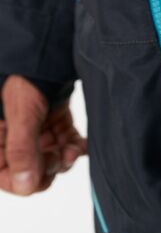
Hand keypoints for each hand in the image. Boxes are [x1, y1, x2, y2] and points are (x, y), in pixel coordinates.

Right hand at [0, 76, 86, 195]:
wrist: (45, 46)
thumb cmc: (24, 75)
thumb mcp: (21, 113)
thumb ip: (22, 149)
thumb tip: (26, 186)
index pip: (3, 174)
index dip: (20, 182)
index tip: (39, 179)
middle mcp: (14, 136)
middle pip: (30, 169)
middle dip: (47, 168)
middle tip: (60, 158)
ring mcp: (36, 128)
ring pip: (49, 157)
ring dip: (63, 158)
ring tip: (73, 151)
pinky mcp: (54, 119)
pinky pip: (64, 141)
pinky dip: (74, 146)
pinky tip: (81, 146)